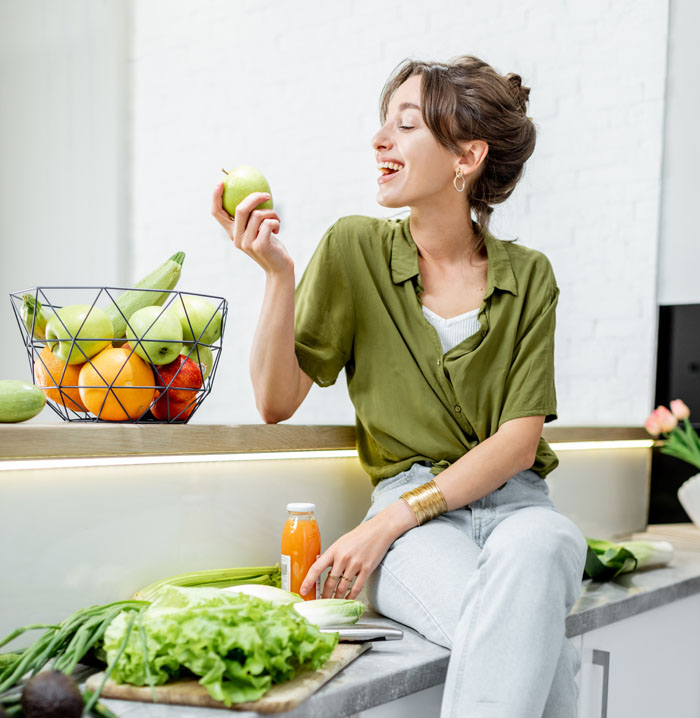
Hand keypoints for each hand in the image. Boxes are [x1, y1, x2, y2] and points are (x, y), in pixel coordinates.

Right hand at [211, 181, 291, 275]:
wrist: (279, 268)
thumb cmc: (270, 245)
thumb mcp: (257, 230)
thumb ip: (252, 217)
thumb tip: (254, 192)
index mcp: (231, 232)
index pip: (216, 213)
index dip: (215, 196)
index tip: (221, 182)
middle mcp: (235, 238)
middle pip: (240, 209)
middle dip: (254, 197)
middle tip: (266, 195)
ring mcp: (246, 243)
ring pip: (258, 215)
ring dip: (272, 212)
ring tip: (276, 219)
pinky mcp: (259, 246)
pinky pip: (268, 223)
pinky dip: (276, 221)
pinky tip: (278, 228)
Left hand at [300, 501, 416, 599]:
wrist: (379, 530)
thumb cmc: (361, 535)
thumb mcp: (342, 542)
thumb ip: (332, 554)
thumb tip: (321, 566)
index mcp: (334, 550)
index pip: (316, 568)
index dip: (308, 581)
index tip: (303, 590)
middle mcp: (343, 557)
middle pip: (329, 582)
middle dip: (324, 594)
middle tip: (320, 601)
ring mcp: (355, 564)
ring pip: (342, 587)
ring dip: (336, 597)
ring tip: (333, 602)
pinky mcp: (367, 569)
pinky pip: (356, 587)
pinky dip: (350, 596)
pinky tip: (347, 598)